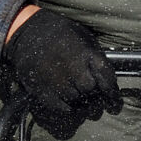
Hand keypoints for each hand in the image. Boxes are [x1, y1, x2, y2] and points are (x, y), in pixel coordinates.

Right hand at [2, 8, 121, 129]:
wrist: (26, 32)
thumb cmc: (59, 32)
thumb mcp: (82, 37)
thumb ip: (95, 57)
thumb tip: (105, 77)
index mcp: (86, 54)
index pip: (106, 78)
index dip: (112, 93)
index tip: (114, 102)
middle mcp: (73, 69)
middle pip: (91, 91)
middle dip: (94, 94)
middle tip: (91, 93)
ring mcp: (57, 82)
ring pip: (77, 101)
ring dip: (80, 101)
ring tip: (75, 92)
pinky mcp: (43, 91)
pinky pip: (62, 108)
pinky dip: (67, 107)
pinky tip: (65, 98)